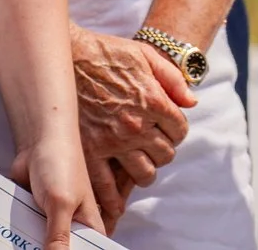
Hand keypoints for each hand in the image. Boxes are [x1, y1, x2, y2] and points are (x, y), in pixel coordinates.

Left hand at [10, 127, 103, 249]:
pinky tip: (3, 243)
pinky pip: (24, 234)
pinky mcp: (32, 215)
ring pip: (39, 245)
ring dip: (27, 246)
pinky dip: (15, 238)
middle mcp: (71, 225)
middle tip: (29, 249)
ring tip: (12, 247)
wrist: (38, 142)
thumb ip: (58, 237)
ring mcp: (51, 221)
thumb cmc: (62, 166)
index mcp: (89, 224)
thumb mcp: (61, 204)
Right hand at [71, 25, 194, 225]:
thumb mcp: (147, 55)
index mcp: (154, 101)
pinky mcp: (87, 151)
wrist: (66, 56)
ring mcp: (111, 141)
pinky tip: (117, 204)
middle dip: (163, 152)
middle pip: (165, 155)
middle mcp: (136, 125)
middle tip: (154, 148)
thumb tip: (192, 102)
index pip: (179, 130)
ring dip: (145, 172)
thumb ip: (172, 79)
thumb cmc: (107, 53)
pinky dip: (113, 197)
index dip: (177, 131)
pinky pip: (105, 184)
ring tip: (140, 167)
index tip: (169, 130)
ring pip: (143, 173)